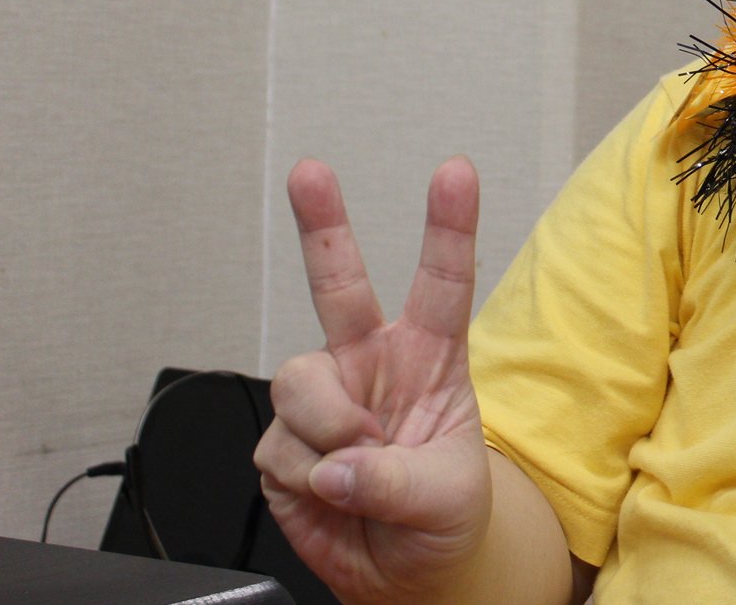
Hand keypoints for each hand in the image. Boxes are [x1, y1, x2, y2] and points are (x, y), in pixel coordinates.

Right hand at [255, 158, 492, 604]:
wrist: (406, 575)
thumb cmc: (445, 519)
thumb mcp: (450, 497)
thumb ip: (399, 478)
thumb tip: (339, 464)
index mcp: (430, 358)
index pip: (443, 284)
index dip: (449, 226)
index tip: (455, 172)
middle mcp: (371, 364)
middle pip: (338, 283)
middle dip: (320, 222)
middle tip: (309, 171)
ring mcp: (323, 399)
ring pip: (298, 381)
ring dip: (327, 429)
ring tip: (357, 469)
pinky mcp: (282, 443)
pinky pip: (280, 445)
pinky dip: (306, 476)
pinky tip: (330, 491)